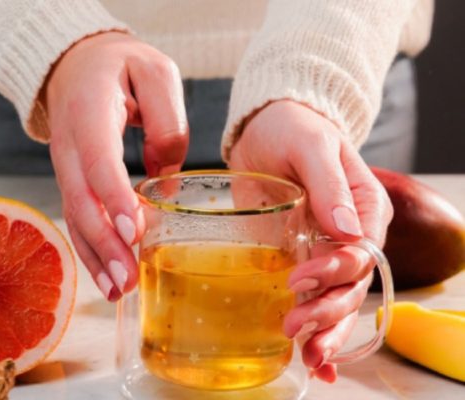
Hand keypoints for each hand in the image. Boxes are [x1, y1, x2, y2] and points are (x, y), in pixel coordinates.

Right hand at [45, 32, 187, 300]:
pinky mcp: (73, 178)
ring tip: (118, 291)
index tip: (133, 232)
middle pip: (81, 199)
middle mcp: (70, 143)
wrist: (81, 64)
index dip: (114, 197)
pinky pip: (78, 216)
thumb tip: (164, 180)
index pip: (100, 160)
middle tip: (128, 279)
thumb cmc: (123, 67)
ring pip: (75, 216)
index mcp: (90, 110)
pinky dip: (92, 248)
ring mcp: (66, 163)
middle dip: (105, 243)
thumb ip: (167, 123)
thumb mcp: (156, 75)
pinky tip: (108, 274)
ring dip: (96, 256)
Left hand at [229, 100, 392, 381]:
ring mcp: (324, 249)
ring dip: (324, 329)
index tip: (302, 277)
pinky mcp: (298, 256)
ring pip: (336, 298)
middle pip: (351, 284)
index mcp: (365, 207)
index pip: (362, 250)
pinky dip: (314, 327)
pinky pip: (311, 295)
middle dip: (328, 310)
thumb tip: (347, 230)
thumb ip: (329, 184)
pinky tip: (309, 356)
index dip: (336, 270)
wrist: (264, 131)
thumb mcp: (312, 146)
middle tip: (295, 326)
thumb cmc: (293, 129)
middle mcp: (350, 235)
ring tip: (305, 353)